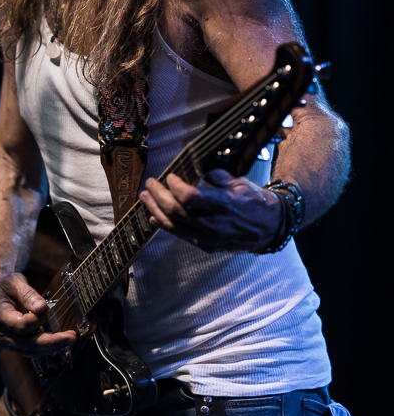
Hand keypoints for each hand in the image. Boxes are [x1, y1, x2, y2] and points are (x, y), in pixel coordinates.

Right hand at [0, 272, 77, 355]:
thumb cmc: (4, 286)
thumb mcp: (14, 282)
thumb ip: (28, 294)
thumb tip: (42, 308)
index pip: (21, 326)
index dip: (38, 320)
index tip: (46, 308)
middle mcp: (0, 334)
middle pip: (28, 345)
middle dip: (53, 342)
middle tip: (72, 337)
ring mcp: (5, 342)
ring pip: (30, 351)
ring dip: (52, 347)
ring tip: (69, 339)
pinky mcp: (11, 346)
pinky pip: (29, 351)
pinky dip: (45, 348)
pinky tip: (57, 341)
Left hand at [139, 168, 282, 252]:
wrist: (271, 227)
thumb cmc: (256, 202)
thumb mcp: (240, 183)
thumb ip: (218, 176)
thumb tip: (201, 170)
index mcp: (224, 204)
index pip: (190, 197)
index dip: (175, 186)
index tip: (170, 176)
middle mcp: (214, 223)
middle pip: (177, 211)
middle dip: (159, 196)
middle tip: (150, 184)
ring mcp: (209, 237)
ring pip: (175, 225)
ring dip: (155, 210)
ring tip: (144, 198)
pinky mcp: (207, 246)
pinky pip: (181, 236)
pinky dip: (165, 226)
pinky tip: (154, 217)